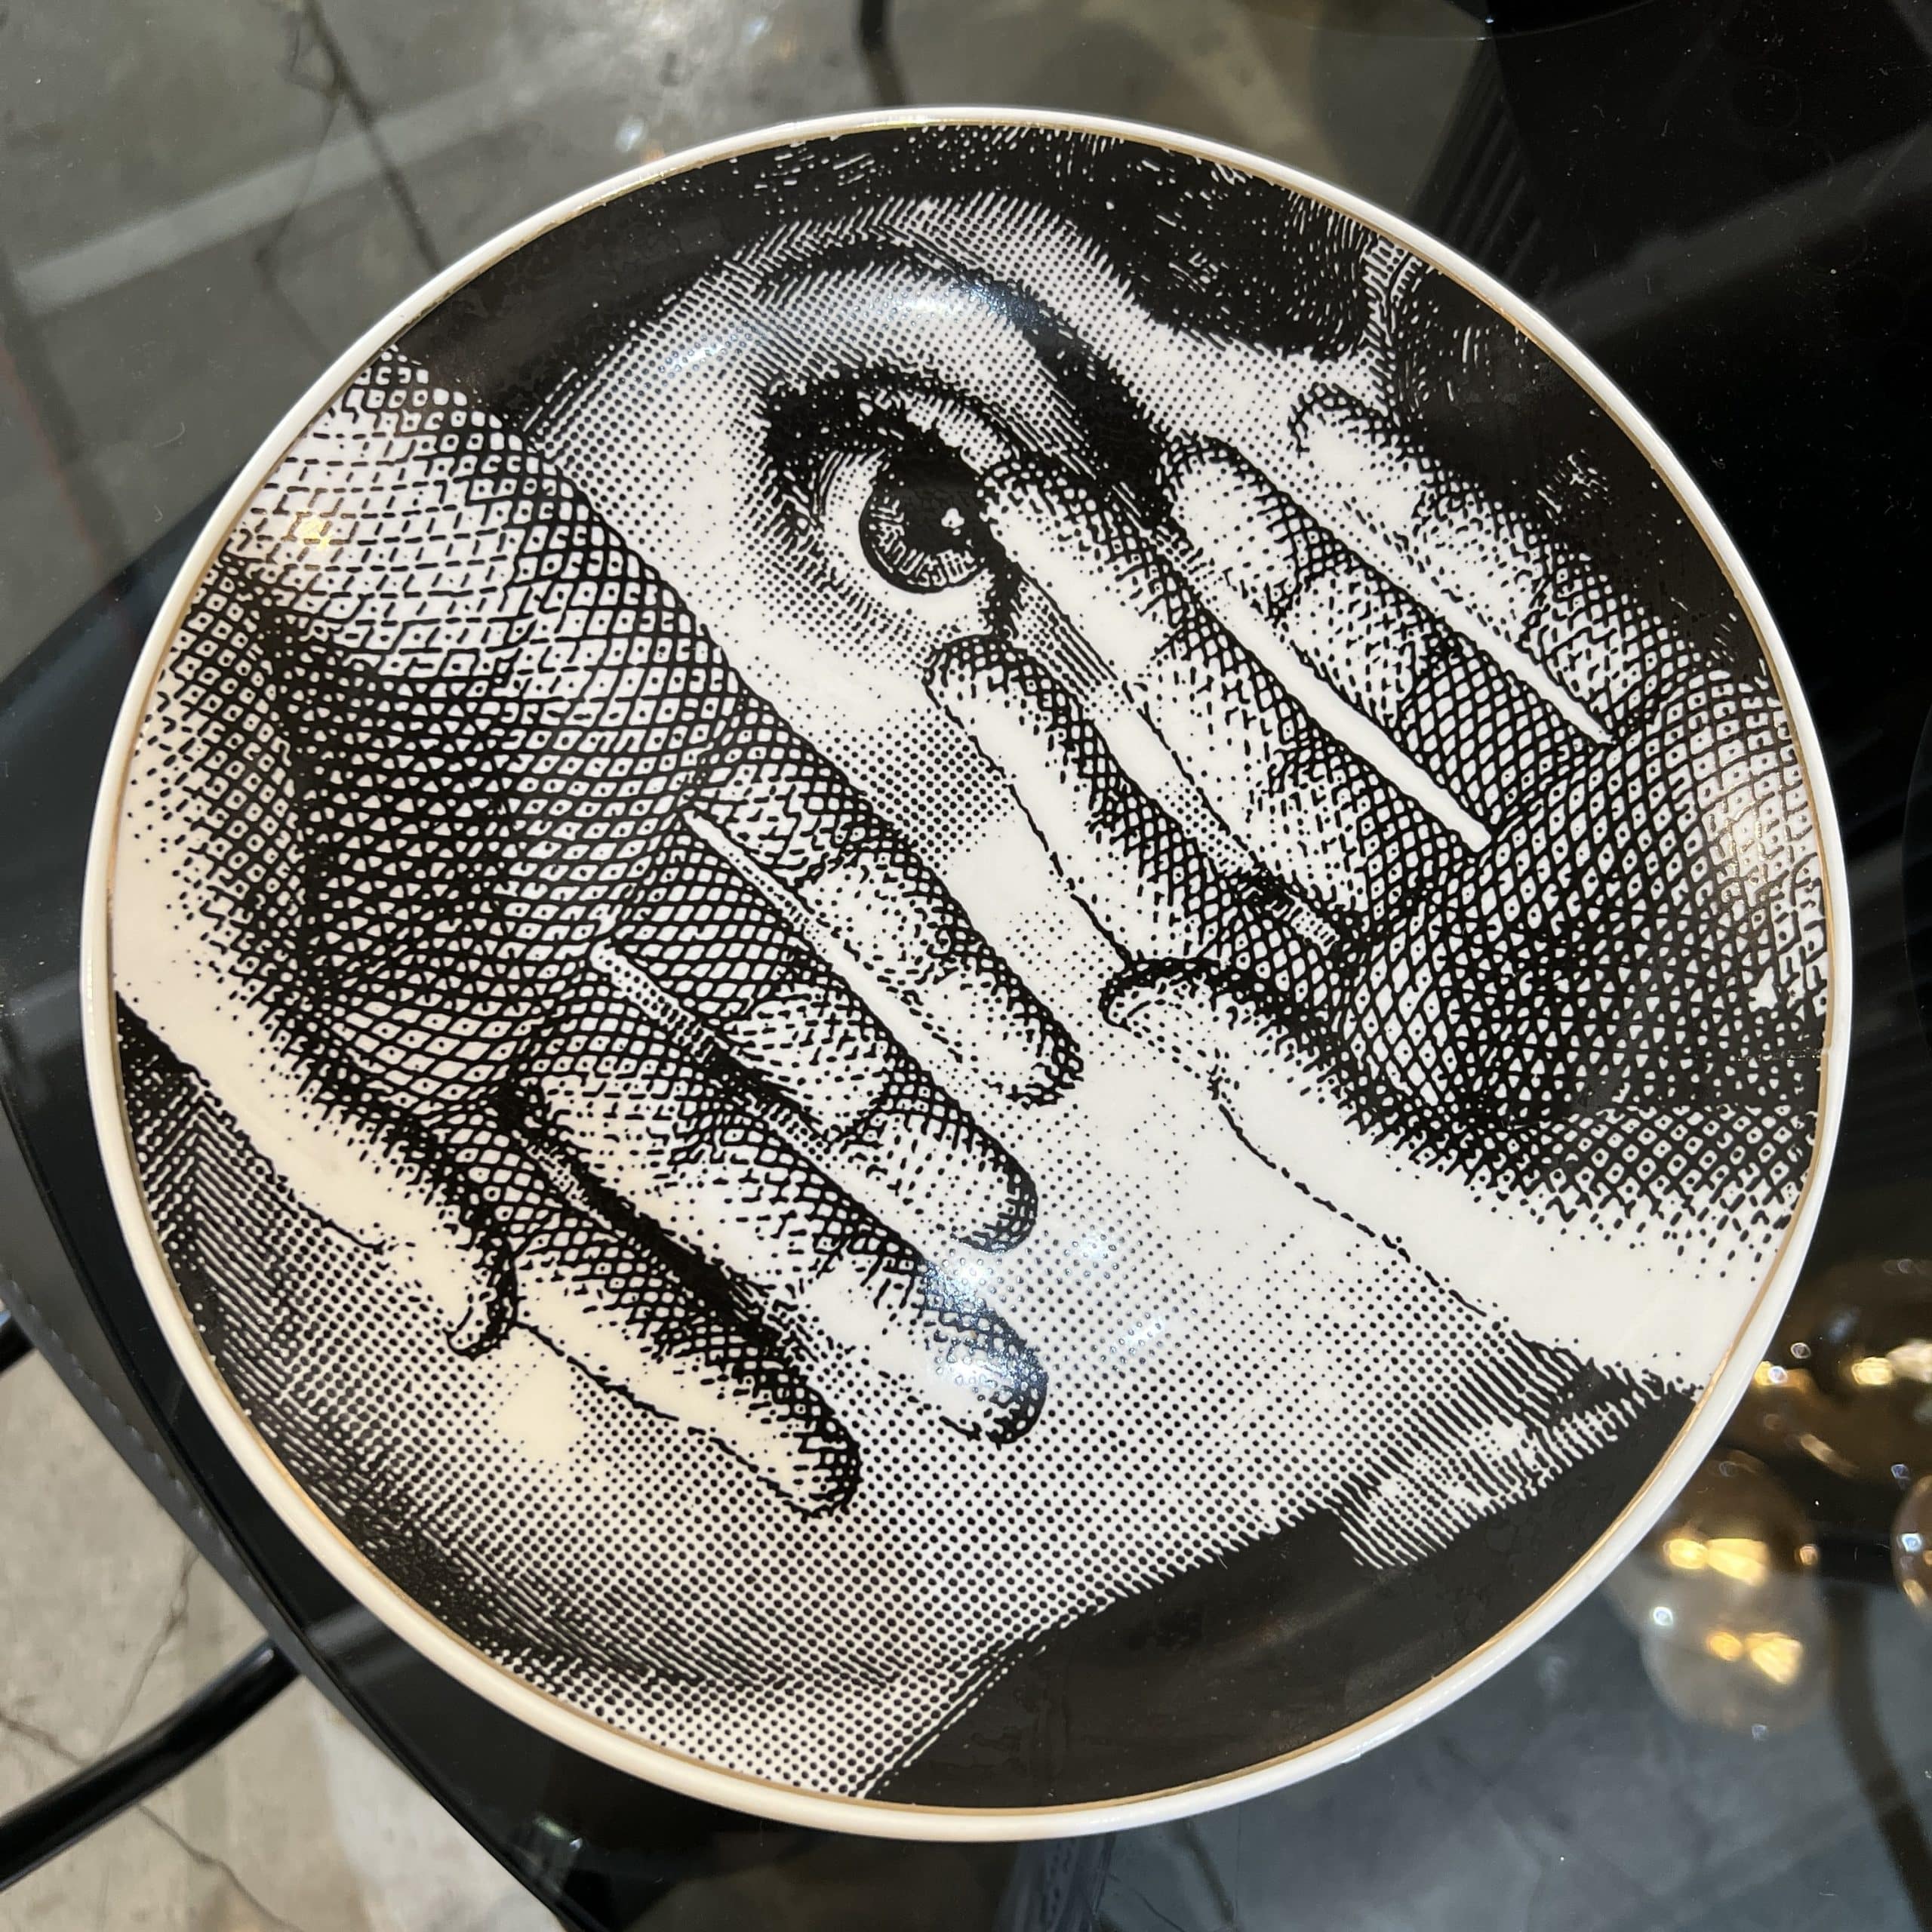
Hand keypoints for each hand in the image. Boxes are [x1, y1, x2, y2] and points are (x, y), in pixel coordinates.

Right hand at [116, 349, 1074, 1516]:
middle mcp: (552, 985)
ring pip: (808, 1029)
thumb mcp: (216, 969)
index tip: (834, 1464)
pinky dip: (932, 951)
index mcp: (432, 1065)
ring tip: (1010, 1217)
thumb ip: (347, 1149)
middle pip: (733, 1171)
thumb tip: (479, 1325)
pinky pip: (841, 859)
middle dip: (858, 1278)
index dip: (714, 1374)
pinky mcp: (699, 734)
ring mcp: (635, 862)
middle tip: (989, 1379)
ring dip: (914, 1125)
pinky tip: (1019, 1042)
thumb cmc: (190, 733)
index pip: (596, 1258)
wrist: (251, 493)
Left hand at [931, 386, 1824, 1328]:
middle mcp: (1433, 911)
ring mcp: (1544, 818)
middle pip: (1243, 750)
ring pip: (1373, 666)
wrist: (1888, 1190)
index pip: (1171, 880)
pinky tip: (1333, 453)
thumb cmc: (1700, 1260)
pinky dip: (1433, 526)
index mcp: (1369, 1026)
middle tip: (1029, 522)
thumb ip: (1319, 1118)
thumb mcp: (1503, 1227)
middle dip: (1136, 634)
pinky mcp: (1669, 743)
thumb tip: (1137, 1007)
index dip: (1064, 777)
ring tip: (1170, 479)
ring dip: (1272, 567)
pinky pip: (1531, 611)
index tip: (970, 675)